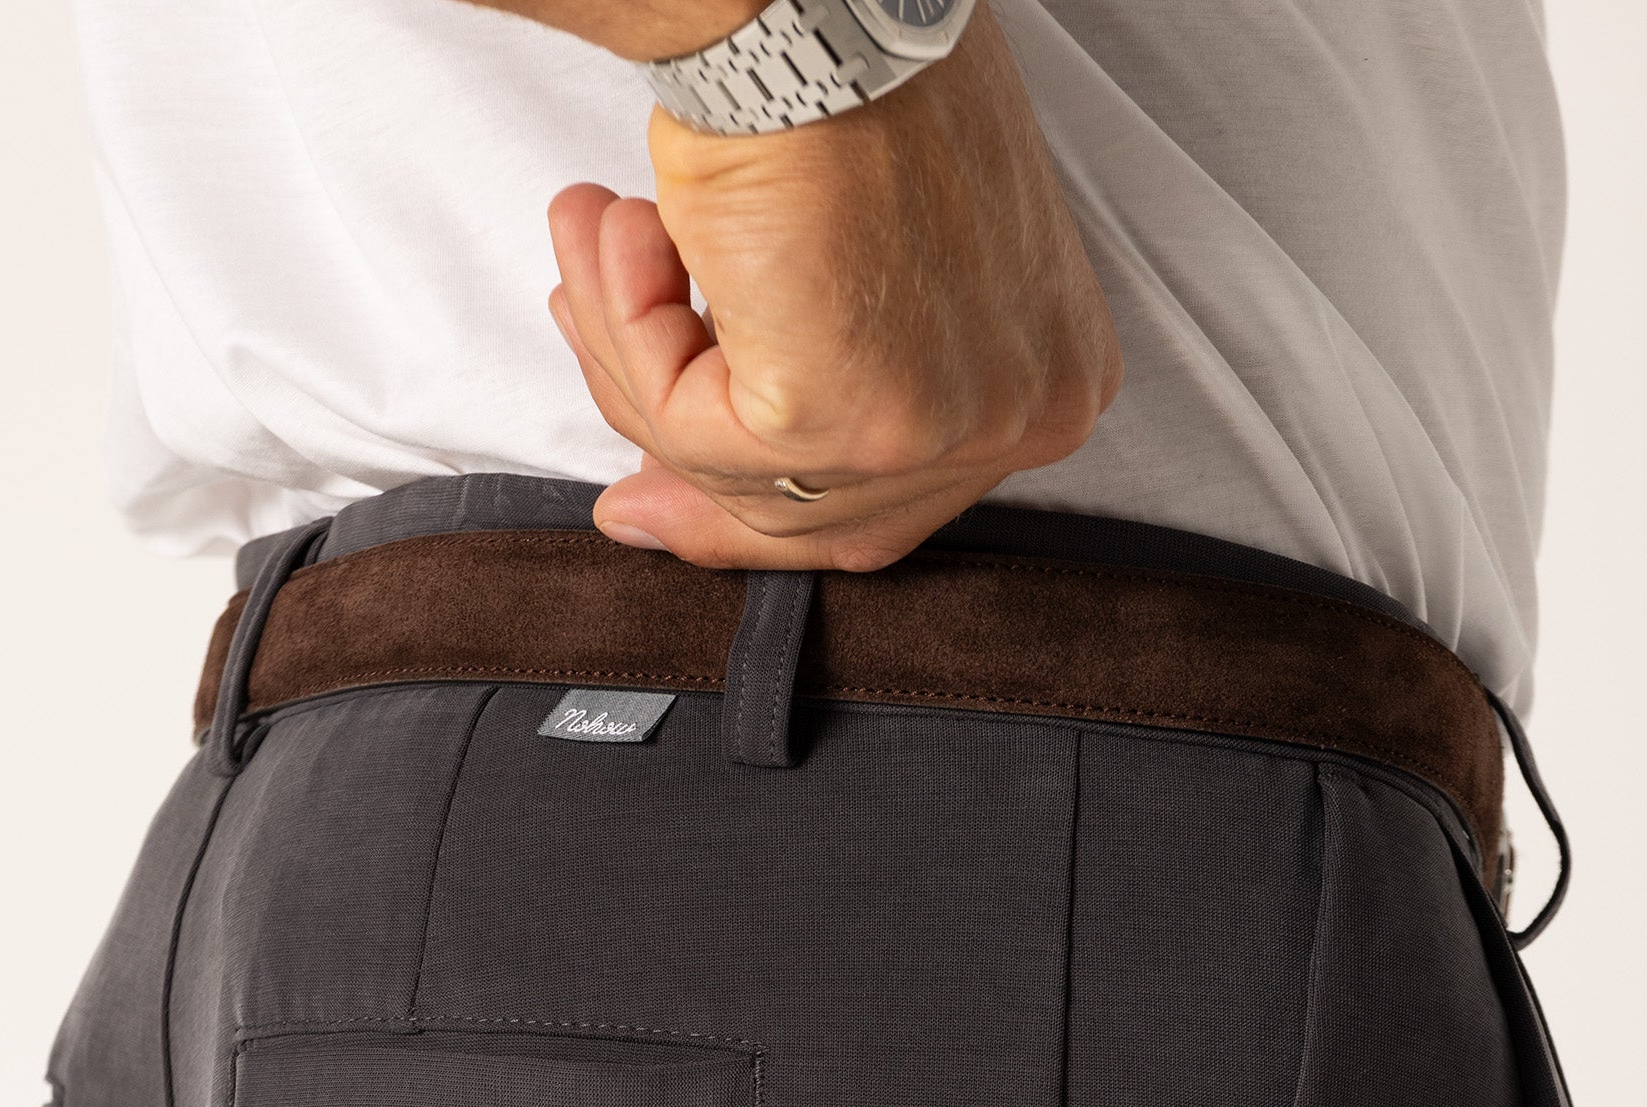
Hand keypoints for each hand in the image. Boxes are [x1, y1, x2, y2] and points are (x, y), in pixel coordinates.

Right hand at [546, 4, 1121, 569]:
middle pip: (824, 516)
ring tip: (593, 238)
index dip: (764, 501)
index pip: (897, 502)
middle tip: (613, 460)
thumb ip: (812, 371)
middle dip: (689, 469)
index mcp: (1053, 378)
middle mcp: (1025, 417)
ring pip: (744, 474)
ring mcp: (944, 431)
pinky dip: (629, 330)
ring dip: (635, 351)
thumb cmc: (849, 72)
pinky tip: (616, 233)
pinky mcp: (850, 424)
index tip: (656, 494)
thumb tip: (679, 483)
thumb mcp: (859, 259)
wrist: (811, 2)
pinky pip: (696, 431)